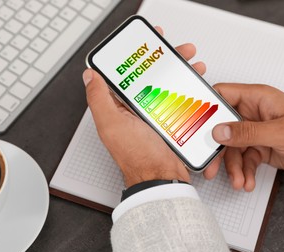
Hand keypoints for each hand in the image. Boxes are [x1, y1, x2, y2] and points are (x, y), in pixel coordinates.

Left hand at [83, 28, 205, 186]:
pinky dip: (186, 88)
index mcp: (117, 107)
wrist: (161, 177)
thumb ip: (99, 99)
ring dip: (178, 71)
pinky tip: (194, 84)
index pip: (124, 73)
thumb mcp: (112, 124)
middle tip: (176, 50)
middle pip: (148, 75)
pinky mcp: (167, 121)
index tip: (147, 42)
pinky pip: (176, 99)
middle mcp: (133, 109)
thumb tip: (89, 75)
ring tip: (191, 64)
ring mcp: (151, 115)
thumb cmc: (138, 156)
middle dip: (163, 59)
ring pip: (164, 84)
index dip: (134, 55)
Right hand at [204, 83, 283, 191]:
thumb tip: (219, 131)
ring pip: (232, 148)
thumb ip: (247, 132)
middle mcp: (252, 113)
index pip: (222, 95)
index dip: (205, 107)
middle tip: (211, 166)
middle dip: (217, 149)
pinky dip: (244, 171)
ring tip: (238, 181)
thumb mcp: (279, 131)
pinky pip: (244, 158)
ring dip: (233, 167)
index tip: (193, 124)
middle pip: (223, 127)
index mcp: (256, 98)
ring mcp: (254, 131)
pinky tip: (248, 181)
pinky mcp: (258, 146)